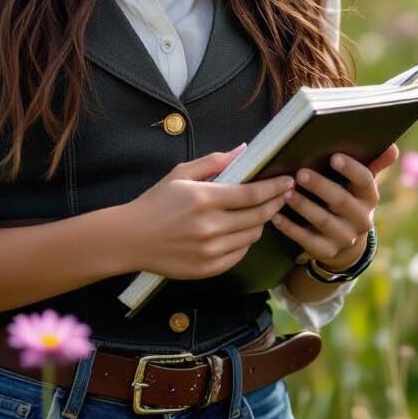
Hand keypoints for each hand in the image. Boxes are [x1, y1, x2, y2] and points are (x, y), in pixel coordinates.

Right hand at [124, 144, 296, 279]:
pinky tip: (242, 230)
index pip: (251, 195)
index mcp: (203, 198)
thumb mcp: (180, 173)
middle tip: (284, 195)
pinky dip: (245, 241)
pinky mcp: (208, 268)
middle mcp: (210, 226)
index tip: (286, 182)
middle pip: (257, 216)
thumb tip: (243, 150)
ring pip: (252, 236)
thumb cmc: (156, 202)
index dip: (273, 188)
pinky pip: (239, 254)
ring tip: (262, 212)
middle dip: (275, 203)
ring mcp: (210, 250)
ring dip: (261, 222)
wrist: (131, 238)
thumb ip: (214, 162)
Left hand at [270, 143, 399, 269]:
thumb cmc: (348, 199)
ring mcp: (344, 237)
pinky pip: (307, 240)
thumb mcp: (360, 184)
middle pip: (341, 201)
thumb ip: (373, 164)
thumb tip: (392, 146)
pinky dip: (290, 228)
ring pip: (323, 221)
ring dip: (303, 206)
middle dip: (320, 186)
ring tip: (285, 193)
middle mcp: (361, 219)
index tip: (334, 156)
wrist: (346, 243)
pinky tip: (276, 216)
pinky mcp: (327, 251)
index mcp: (368, 197)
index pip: (365, 181)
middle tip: (300, 173)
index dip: (351, 169)